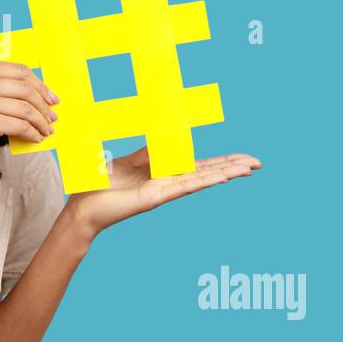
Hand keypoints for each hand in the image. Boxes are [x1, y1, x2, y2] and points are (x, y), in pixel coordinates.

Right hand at [0, 60, 58, 169]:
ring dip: (41, 121)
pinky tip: (35, 137)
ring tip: (46, 129)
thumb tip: (36, 92)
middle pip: (25, 88)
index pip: (19, 70)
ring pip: (26, 108)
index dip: (39, 84)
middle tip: (52, 116)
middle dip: (44, 103)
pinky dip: (32, 133)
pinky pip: (20, 125)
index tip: (50, 96)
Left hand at [64, 147, 261, 239]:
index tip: (241, 158)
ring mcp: (165, 191)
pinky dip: (205, 180)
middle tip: (259, 163)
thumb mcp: (128, 160)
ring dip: (227, 173)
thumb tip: (166, 136)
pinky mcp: (156, 197)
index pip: (199, 166)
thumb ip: (148, 150)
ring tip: (250, 168)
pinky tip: (223, 177)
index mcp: (164, 173)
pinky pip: (185, 186)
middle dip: (233, 167)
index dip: (220, 161)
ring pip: (202, 179)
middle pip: (208, 172)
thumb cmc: (102, 185)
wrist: (83, 205)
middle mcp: (169, 183)